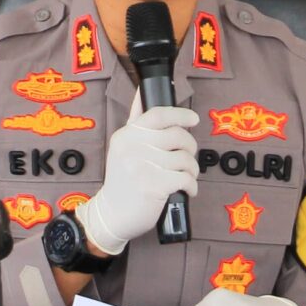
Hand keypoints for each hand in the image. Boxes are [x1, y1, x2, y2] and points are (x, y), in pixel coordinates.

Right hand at [74, 98, 198, 254]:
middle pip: (177, 135)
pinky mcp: (153, 186)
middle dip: (190, 146)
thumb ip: (135, 119)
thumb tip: (142, 90)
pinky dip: (191, 185)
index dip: (180, 114)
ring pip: (184, 158)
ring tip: (187, 175)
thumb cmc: (123, 180)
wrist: (112, 214)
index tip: (193, 119)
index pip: (158, 114)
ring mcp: (142, 167)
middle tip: (188, 156)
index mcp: (126, 135)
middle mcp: (132, 148)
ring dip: (192, 169)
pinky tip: (187, 189)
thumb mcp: (123, 146)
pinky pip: (185, 178)